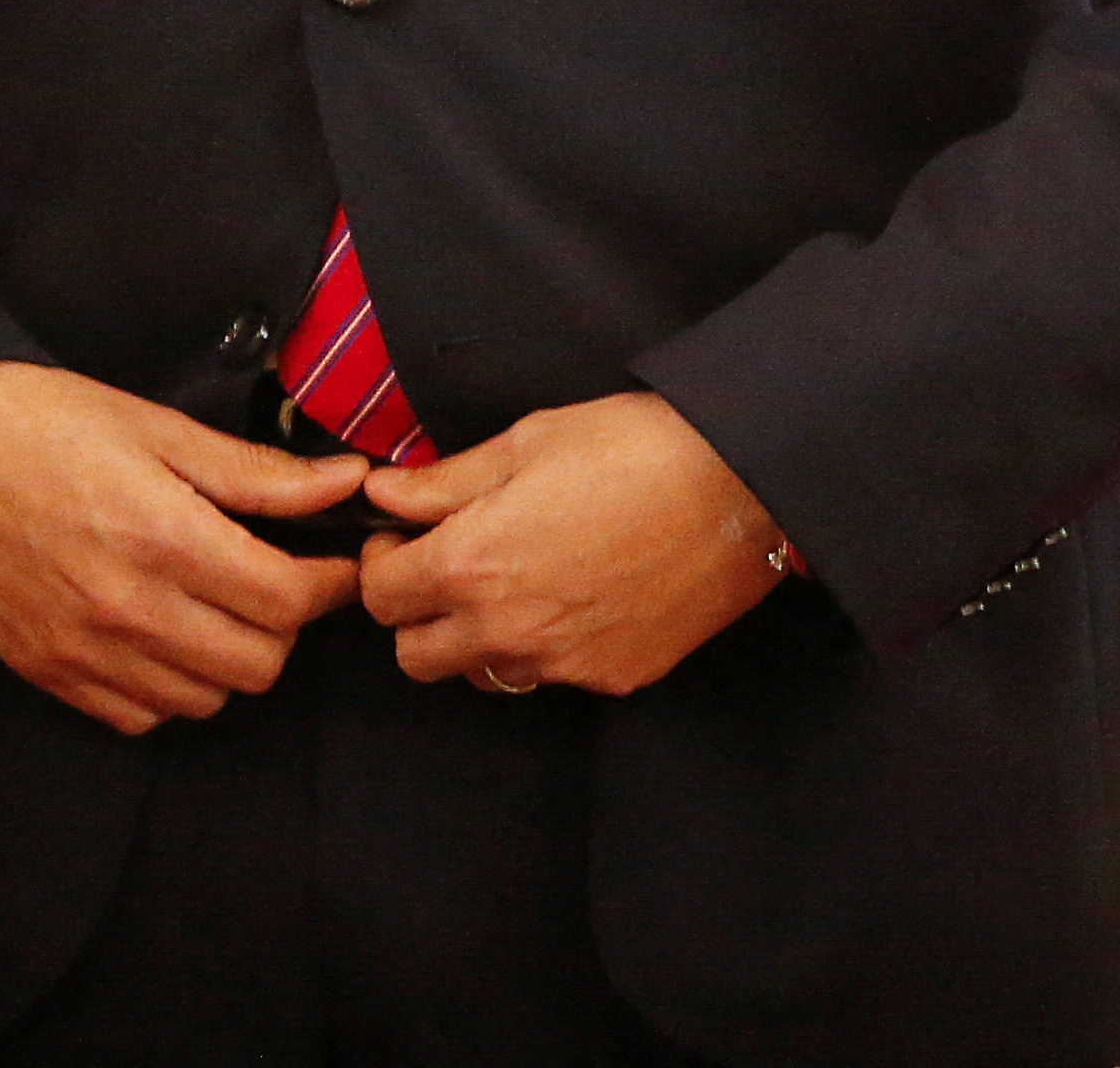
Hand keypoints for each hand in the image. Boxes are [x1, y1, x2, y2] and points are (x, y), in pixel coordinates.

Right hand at [0, 359, 370, 733]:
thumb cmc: (32, 418)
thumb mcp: (153, 426)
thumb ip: (255, 472)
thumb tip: (344, 482)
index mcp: (160, 537)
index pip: (287, 602)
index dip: (329, 585)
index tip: (334, 562)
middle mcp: (124, 609)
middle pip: (259, 664)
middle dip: (287, 624)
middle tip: (277, 576)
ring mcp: (80, 651)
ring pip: (206, 699)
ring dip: (231, 656)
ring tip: (217, 601)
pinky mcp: (46, 672)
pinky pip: (141, 716)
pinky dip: (170, 686)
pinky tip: (163, 631)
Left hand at [359, 391, 788, 697]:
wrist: (740, 486)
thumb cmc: (632, 448)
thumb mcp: (526, 442)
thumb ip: (444, 481)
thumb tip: (385, 492)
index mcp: (471, 563)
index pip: (380, 595)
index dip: (383, 562)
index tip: (403, 538)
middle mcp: (507, 628)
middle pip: (415, 656)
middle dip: (416, 615)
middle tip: (448, 568)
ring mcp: (562, 663)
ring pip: (481, 674)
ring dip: (476, 639)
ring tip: (514, 583)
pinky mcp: (612, 677)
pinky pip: (552, 676)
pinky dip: (546, 647)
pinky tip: (577, 596)